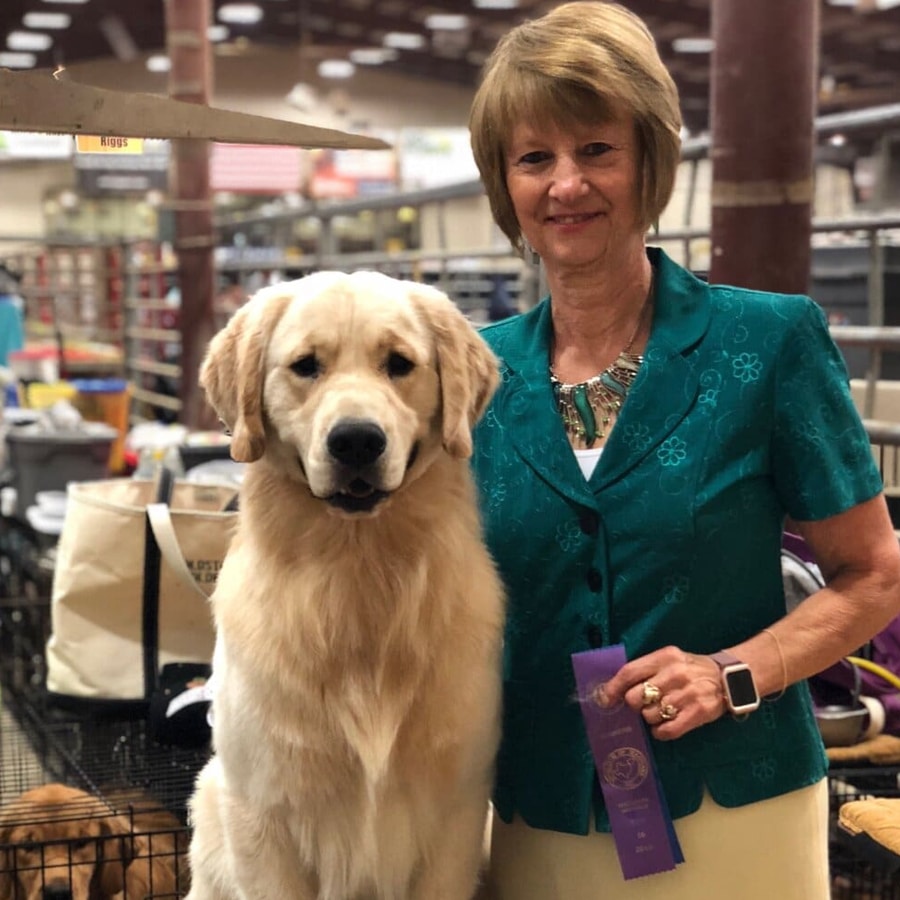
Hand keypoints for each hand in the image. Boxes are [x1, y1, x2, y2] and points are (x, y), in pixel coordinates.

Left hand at [597, 646, 725, 739]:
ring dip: (651, 717)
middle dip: (635, 704)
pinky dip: (660, 731)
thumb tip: (612, 691)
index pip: (630, 672)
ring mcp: (687, 694)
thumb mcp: (669, 660)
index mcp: (664, 657)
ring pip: (650, 716)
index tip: (604, 700)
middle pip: (636, 697)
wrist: (728, 678)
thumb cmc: (690, 669)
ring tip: (663, 711)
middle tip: (645, 703)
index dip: (612, 688)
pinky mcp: (698, 713)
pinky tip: (665, 725)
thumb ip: (645, 670)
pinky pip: (666, 730)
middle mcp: (675, 674)